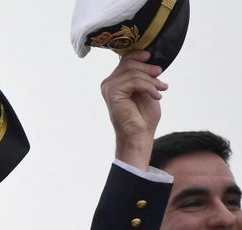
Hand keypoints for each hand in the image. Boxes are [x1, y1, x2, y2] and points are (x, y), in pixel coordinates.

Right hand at [101, 51, 165, 167]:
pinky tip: (157, 96)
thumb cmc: (143, 115)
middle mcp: (108, 84)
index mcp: (115, 81)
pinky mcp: (112, 94)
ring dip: (151, 80)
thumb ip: (142, 74)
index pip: (125, 60)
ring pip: (133, 72)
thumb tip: (147, 55)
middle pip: (129, 63)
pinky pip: (134, 82)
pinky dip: (149, 87)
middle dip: (148, 68)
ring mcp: (108, 88)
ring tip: (162, 89)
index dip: (138, 55)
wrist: (139, 135)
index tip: (151, 56)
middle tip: (161, 78)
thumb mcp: (145, 89)